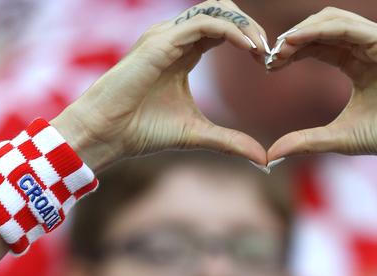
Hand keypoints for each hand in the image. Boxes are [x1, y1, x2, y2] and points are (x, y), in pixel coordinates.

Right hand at [54, 4, 269, 170]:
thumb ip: (230, 142)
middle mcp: (174, 37)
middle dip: (250, 26)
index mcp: (182, 52)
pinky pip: (204, 23)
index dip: (248, 39)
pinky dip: (230, 31)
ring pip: (215, 9)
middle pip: (222, 11)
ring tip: (262, 49)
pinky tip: (248, 47)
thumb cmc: (142, 132)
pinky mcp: (161, 41)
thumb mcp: (197, 135)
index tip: (267, 62)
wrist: (107, 134)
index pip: (222, 29)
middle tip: (270, 52)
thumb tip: (263, 159)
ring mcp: (166, 35)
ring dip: (244, 25)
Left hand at [266, 7, 376, 169]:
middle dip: (293, 38)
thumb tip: (272, 153)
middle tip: (269, 56)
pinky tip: (300, 41)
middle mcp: (366, 46)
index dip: (291, 51)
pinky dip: (322, 30)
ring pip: (333, 20)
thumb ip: (306, 141)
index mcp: (356, 63)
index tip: (268, 66)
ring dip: (303, 30)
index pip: (317, 45)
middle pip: (321, 28)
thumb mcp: (338, 138)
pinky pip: (349, 27)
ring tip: (280, 47)